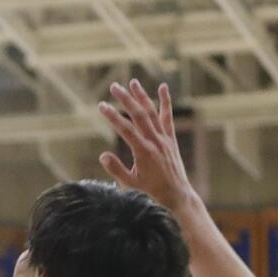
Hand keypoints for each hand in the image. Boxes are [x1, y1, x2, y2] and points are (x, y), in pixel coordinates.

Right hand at [97, 80, 196, 212]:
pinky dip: (165, 102)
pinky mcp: (170, 138)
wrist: (176, 194)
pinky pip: (167, 117)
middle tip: (114, 86)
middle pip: (139, 115)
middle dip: (126, 99)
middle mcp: (155, 141)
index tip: (101, 105)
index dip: (112, 116)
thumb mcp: (130, 183)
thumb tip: (103, 155)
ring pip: (152, 112)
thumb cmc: (151, 190)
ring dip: (142, 96)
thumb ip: (116, 169)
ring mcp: (164, 138)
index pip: (125, 129)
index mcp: (143, 151)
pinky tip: (163, 88)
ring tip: (132, 82)